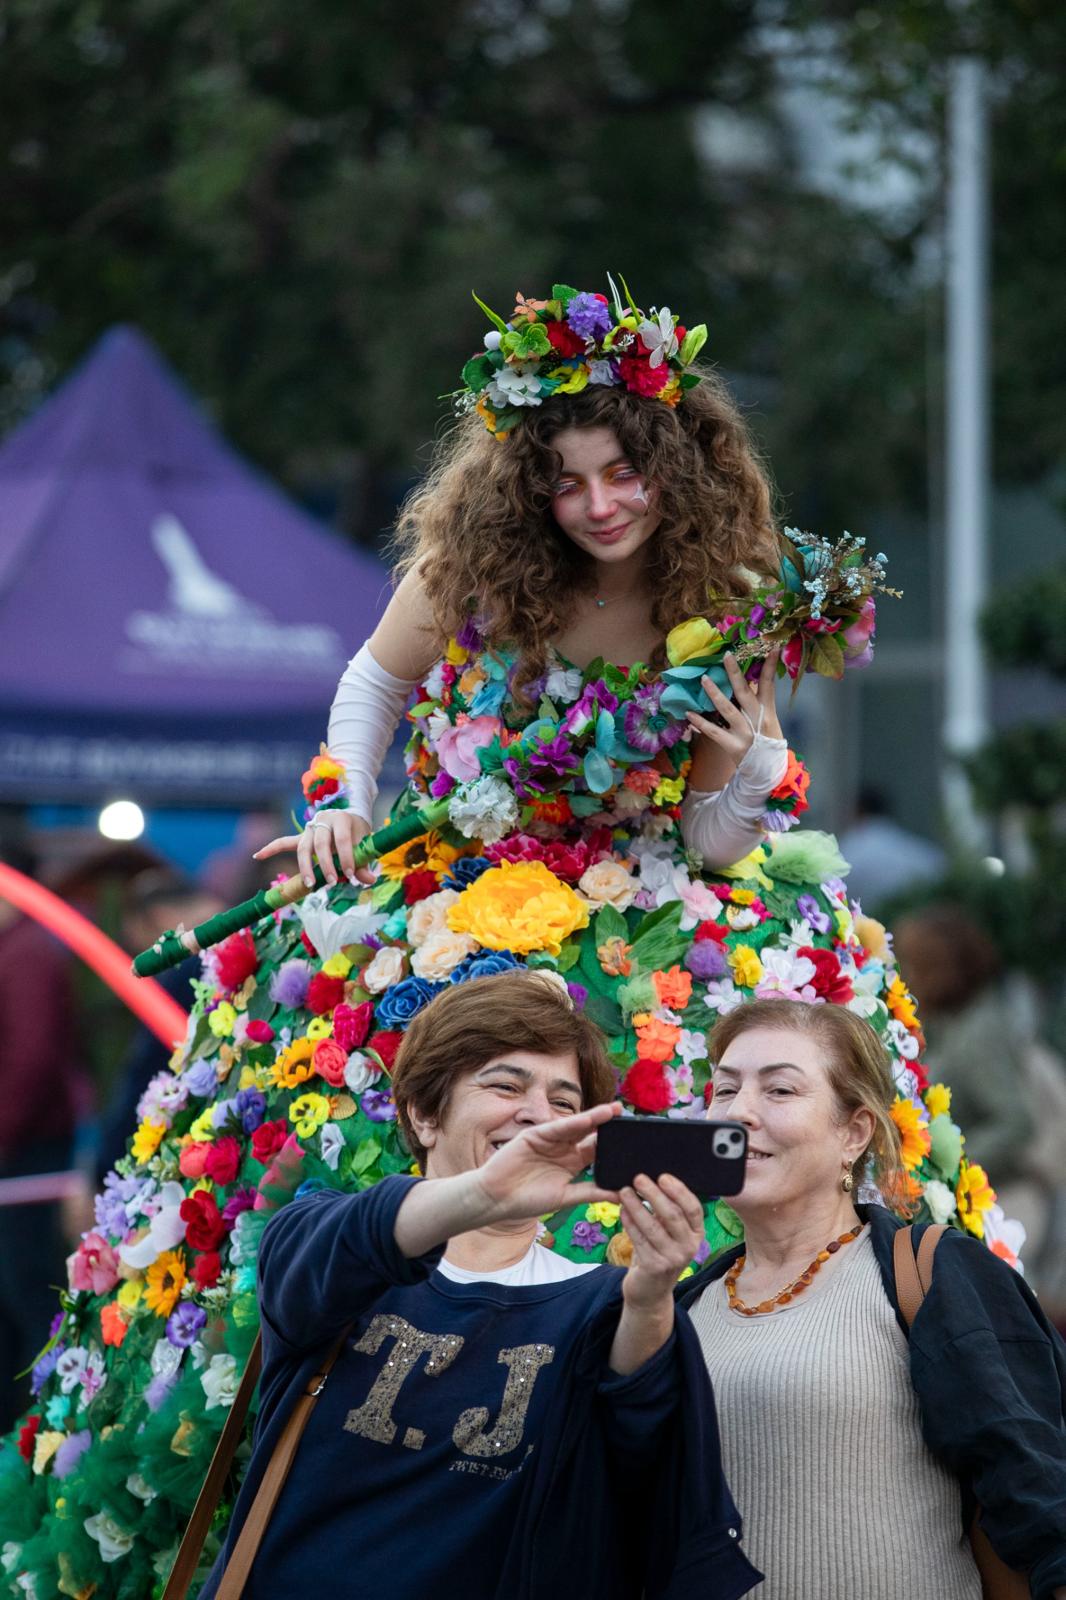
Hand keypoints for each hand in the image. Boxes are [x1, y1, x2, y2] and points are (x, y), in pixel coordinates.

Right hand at [253, 809, 373, 888]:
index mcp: (341, 819)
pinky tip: (258, 856)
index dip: (346, 857)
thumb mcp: (364, 845)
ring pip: (303, 847)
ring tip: (309, 884)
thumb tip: (370, 880)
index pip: (341, 839)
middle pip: (319, 843)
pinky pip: (284, 842)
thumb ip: (363, 863)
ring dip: (305, 866)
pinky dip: (271, 848)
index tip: (350, 875)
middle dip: (325, 864)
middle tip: (331, 883)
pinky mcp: (301, 837)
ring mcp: (309, 829)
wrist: (349, 818)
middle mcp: (322, 821)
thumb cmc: (357, 833)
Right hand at [471, 1102, 622, 1223]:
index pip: (597, 1151)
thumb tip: (620, 1195)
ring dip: (595, 1119)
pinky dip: (572, 1123)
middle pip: (590, 1135)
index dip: (614, 1145)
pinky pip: (557, 1128)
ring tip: (614, 1111)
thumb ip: (591, 1192)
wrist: (497, 1199)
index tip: (635, 1142)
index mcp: (572, 1164)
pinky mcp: (535, 1134)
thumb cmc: (528, 1200)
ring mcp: (550, 1140)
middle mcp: (563, 1149)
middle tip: (630, 1118)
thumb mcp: (565, 1197)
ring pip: (576, 1127)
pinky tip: (588, 1119)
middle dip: (608, 1127)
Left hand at [619, 1173, 704, 1312]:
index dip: (679, 1191)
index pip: (693, 1209)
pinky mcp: (655, 1267)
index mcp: (697, 1234)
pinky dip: (629, 1222)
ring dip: (636, 1206)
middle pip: (673, 1215)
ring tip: (624, 1191)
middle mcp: (689, 1247)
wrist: (650, 1290)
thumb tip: (652, 1179)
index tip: (663, 1176)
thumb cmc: (659, 1251)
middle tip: (638, 1178)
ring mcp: (673, 1259)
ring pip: (653, 1226)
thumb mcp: (670, 1232)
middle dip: (654, 1194)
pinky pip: (639, 1240)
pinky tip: (622, 1210)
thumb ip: (667, 1210)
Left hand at [685, 649, 781, 768]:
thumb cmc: (767, 741)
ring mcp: (745, 733)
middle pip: (745, 692)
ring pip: (727, 709)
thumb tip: (746, 680)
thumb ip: (758, 702)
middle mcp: (756, 719)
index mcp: (767, 710)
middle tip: (726, 655)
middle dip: (735, 673)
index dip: (769, 665)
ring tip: (703, 679)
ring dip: (714, 693)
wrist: (769, 771)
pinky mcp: (733, 746)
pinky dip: (701, 723)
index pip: (769, 683)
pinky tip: (689, 713)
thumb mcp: (769, 720)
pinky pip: (714, 732)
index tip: (771, 647)